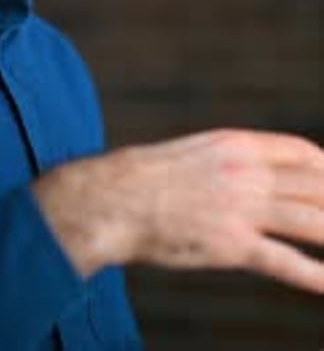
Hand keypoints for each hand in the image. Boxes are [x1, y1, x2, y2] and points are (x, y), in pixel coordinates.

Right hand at [32, 129, 323, 292]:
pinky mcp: (232, 244)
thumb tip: (254, 169)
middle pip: (314, 185)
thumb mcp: (197, 151)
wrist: (116, 198)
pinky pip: (284, 260)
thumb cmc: (149, 177)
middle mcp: (247, 172)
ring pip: (310, 220)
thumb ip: (231, 159)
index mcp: (237, 145)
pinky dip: (313, 274)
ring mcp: (242, 208)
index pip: (300, 151)